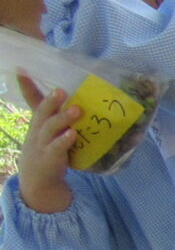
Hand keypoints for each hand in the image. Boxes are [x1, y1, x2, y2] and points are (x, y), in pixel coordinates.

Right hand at [16, 78, 78, 213]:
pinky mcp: (51, 158)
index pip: (32, 100)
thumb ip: (58, 116)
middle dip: (50, 101)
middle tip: (60, 90)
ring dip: (63, 118)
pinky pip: (58, 148)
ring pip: (50, 129)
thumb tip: (78, 100)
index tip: (21, 69)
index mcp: (38, 121)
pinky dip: (64, 140)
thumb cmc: (47, 149)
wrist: (38, 179)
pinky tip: (72, 134)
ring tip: (76, 110)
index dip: (26, 85)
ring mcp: (43, 144)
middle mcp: (38, 130)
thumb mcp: (48, 131)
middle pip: (42, 113)